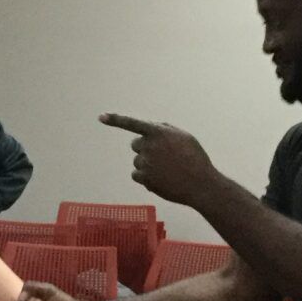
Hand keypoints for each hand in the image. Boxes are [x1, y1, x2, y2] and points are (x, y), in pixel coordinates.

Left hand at [100, 113, 216, 206]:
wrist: (200, 184)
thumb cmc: (195, 158)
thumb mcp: (183, 136)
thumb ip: (164, 129)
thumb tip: (150, 127)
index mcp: (158, 132)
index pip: (132, 123)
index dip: (116, 119)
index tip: (101, 116)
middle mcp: (149, 146)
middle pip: (136, 144)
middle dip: (145, 148)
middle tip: (162, 156)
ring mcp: (145, 163)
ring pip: (137, 161)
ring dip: (147, 164)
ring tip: (167, 170)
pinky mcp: (144, 178)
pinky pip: (136, 175)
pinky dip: (145, 177)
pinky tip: (161, 179)